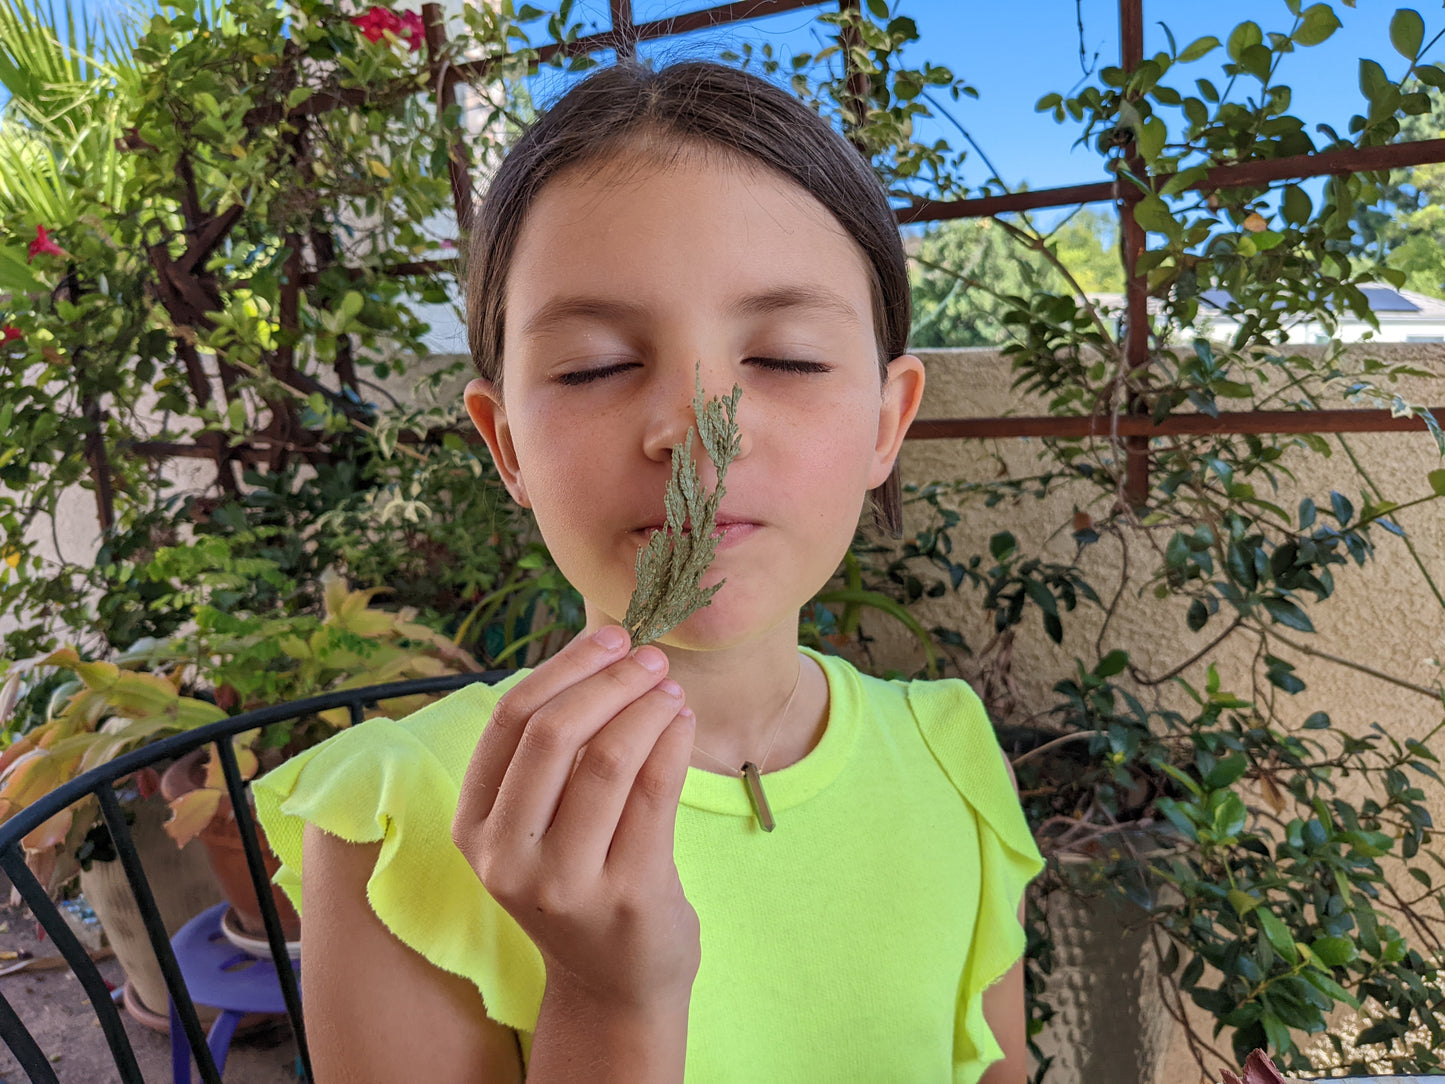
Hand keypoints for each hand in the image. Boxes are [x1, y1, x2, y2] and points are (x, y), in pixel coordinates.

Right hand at [452, 625, 700, 1009]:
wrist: (614, 984)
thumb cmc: (582, 881)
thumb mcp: (540, 825)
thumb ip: (551, 753)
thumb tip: (599, 648)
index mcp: (474, 828)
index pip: (509, 720)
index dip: (564, 667)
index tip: (609, 636)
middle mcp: (507, 857)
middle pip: (554, 734)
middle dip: (609, 680)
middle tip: (650, 657)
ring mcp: (565, 883)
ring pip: (607, 759)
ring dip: (646, 707)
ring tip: (670, 689)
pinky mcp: (627, 895)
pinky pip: (655, 793)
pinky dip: (672, 742)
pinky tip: (683, 723)